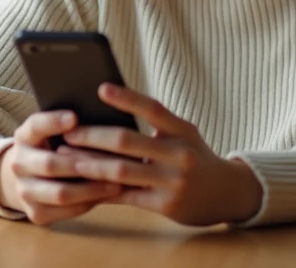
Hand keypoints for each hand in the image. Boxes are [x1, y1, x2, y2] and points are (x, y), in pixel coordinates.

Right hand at [0, 110, 123, 225]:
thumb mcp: (51, 132)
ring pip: (61, 193)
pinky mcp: (35, 213)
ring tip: (116, 182)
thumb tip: (102, 117)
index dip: (53, 122)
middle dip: (83, 163)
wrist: (26, 178)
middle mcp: (18, 164)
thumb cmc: (51, 147)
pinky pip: (66, 210)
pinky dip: (89, 203)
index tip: (75, 117)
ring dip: (91, 189)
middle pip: (50, 164)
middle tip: (113, 160)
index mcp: (24, 137)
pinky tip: (106, 195)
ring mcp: (24, 191)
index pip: (35, 126)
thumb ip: (69, 125)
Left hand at [57, 83, 263, 225]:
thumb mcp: (184, 134)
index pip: (152, 108)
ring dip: (91, 164)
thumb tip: (110, 111)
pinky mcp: (166, 206)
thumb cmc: (195, 156)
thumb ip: (156, 124)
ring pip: (122, 171)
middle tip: (68, 133)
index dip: (126, 98)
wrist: (227, 193)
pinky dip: (103, 191)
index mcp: (182, 129)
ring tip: (68, 159)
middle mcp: (179, 153)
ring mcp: (173, 181)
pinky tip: (84, 186)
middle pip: (127, 141)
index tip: (100, 88)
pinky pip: (127, 197)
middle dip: (93, 137)